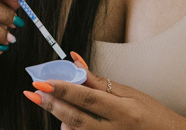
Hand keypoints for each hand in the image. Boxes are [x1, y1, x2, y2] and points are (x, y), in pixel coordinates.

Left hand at [25, 53, 185, 129]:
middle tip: (33, 93)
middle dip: (51, 105)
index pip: (87, 98)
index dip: (62, 90)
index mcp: (123, 110)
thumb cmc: (152, 114)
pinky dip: (71, 129)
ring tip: (49, 103)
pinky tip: (65, 119)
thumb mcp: (130, 93)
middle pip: (76, 117)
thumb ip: (100, 82)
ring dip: (59, 117)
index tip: (43, 83)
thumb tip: (76, 63)